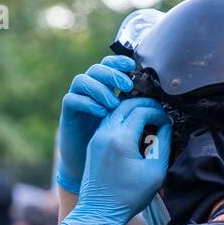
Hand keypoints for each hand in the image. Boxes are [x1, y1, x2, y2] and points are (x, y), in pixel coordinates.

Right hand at [55, 55, 135, 193]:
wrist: (89, 163)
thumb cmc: (112, 143)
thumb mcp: (127, 120)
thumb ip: (134, 106)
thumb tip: (154, 96)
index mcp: (105, 88)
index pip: (108, 64)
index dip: (118, 61)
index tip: (131, 66)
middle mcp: (89, 91)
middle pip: (96, 69)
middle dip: (112, 74)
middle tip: (127, 87)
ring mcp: (78, 101)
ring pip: (81, 80)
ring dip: (99, 88)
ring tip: (113, 104)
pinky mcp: (68, 114)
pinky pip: (71, 99)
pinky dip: (87, 102)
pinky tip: (101, 113)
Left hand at [60, 97, 172, 224]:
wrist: (98, 213)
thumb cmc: (128, 197)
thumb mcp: (155, 171)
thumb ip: (162, 144)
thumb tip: (165, 125)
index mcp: (120, 139)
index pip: (142, 110)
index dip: (158, 112)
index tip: (166, 123)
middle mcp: (105, 133)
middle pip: (126, 104)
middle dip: (145, 105)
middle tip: (159, 114)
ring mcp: (96, 137)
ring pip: (115, 110)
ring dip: (132, 110)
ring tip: (148, 120)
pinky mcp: (93, 144)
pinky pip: (108, 121)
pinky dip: (122, 119)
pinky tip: (134, 130)